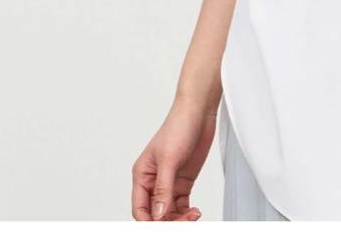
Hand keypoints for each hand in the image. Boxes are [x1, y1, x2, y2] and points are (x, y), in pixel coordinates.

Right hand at [131, 97, 216, 220]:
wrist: (199, 112)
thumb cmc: (178, 127)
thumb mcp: (169, 159)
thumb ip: (163, 188)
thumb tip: (158, 214)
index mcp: (143, 175)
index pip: (140, 208)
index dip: (149, 222)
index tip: (162, 228)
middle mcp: (154, 181)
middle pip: (155, 213)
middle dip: (167, 221)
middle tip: (183, 224)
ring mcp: (170, 181)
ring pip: (169, 211)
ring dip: (179, 219)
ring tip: (192, 217)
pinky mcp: (183, 181)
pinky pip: (181, 204)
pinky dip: (187, 212)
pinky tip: (195, 212)